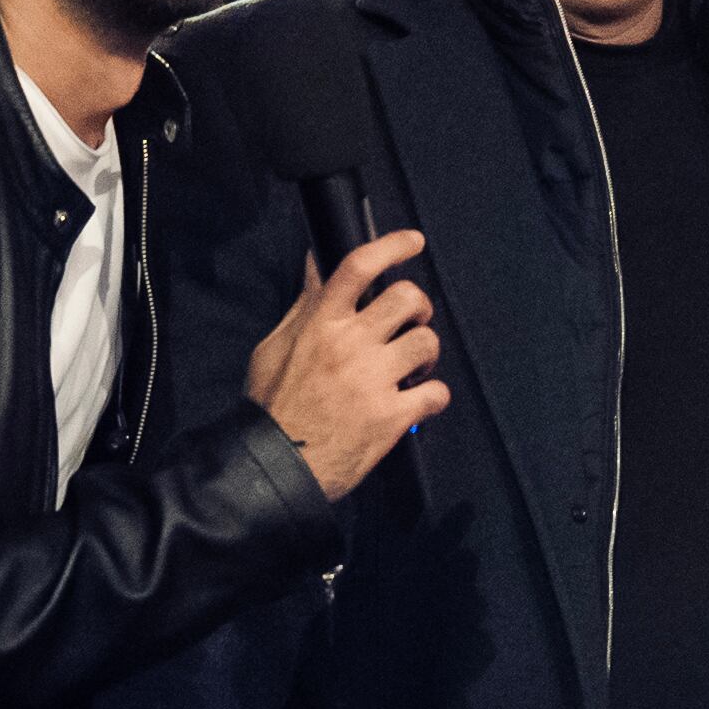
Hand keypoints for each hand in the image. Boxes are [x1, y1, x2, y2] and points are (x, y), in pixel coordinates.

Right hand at [246, 230, 447, 501]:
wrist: (274, 466)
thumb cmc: (271, 405)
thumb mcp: (276, 346)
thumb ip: (305, 305)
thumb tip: (316, 261)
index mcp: (321, 325)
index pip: (359, 267)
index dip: (392, 246)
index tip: (413, 242)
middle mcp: (350, 345)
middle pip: (407, 298)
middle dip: (418, 308)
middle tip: (410, 325)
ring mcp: (373, 381)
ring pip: (426, 343)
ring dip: (425, 354)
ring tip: (411, 369)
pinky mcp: (391, 418)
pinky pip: (437, 393)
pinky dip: (433, 397)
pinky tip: (417, 402)